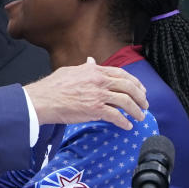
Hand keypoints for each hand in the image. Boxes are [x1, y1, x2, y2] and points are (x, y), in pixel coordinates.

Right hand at [23, 57, 147, 128]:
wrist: (43, 100)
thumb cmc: (53, 87)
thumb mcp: (70, 71)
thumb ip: (85, 67)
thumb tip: (91, 61)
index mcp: (94, 70)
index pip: (121, 74)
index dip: (134, 82)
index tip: (140, 89)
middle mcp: (99, 81)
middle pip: (128, 87)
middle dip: (140, 97)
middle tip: (145, 104)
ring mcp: (98, 95)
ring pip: (126, 102)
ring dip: (136, 110)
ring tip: (140, 117)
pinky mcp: (95, 110)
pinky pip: (116, 116)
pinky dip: (124, 122)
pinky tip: (127, 126)